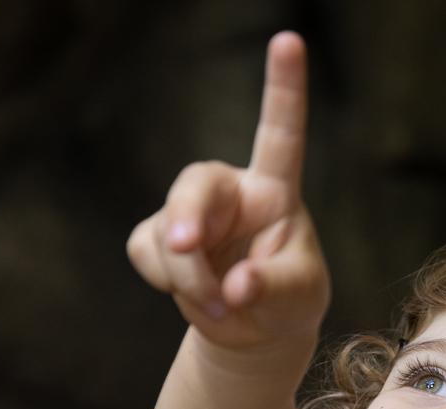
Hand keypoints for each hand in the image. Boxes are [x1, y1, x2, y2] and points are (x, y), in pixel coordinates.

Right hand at [127, 32, 328, 350]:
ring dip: (187, 276)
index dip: (283, 88)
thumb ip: (273, 287)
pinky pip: (147, 250)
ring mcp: (191, 213)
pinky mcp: (160, 237)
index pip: (280, 133)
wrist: (255, 331)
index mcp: (276, 190)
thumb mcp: (299, 297)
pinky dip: (165, 280)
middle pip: (196, 184)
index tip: (289, 39)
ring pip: (168, 230)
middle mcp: (231, 192)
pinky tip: (192, 295)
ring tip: (221, 305)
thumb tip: (236, 286)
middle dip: (186, 219)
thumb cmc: (289, 302)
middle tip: (187, 251)